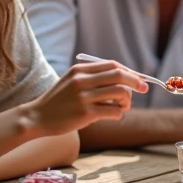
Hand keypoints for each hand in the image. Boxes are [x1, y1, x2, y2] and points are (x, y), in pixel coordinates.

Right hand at [26, 60, 148, 135]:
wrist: (37, 117)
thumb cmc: (59, 101)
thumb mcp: (72, 81)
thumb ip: (93, 77)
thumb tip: (125, 78)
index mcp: (80, 70)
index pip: (112, 65)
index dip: (129, 71)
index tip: (139, 79)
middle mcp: (82, 80)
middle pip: (119, 75)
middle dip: (136, 81)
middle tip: (144, 88)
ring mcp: (83, 97)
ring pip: (119, 93)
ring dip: (127, 100)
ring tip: (123, 106)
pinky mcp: (85, 114)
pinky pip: (113, 111)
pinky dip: (119, 113)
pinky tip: (115, 115)